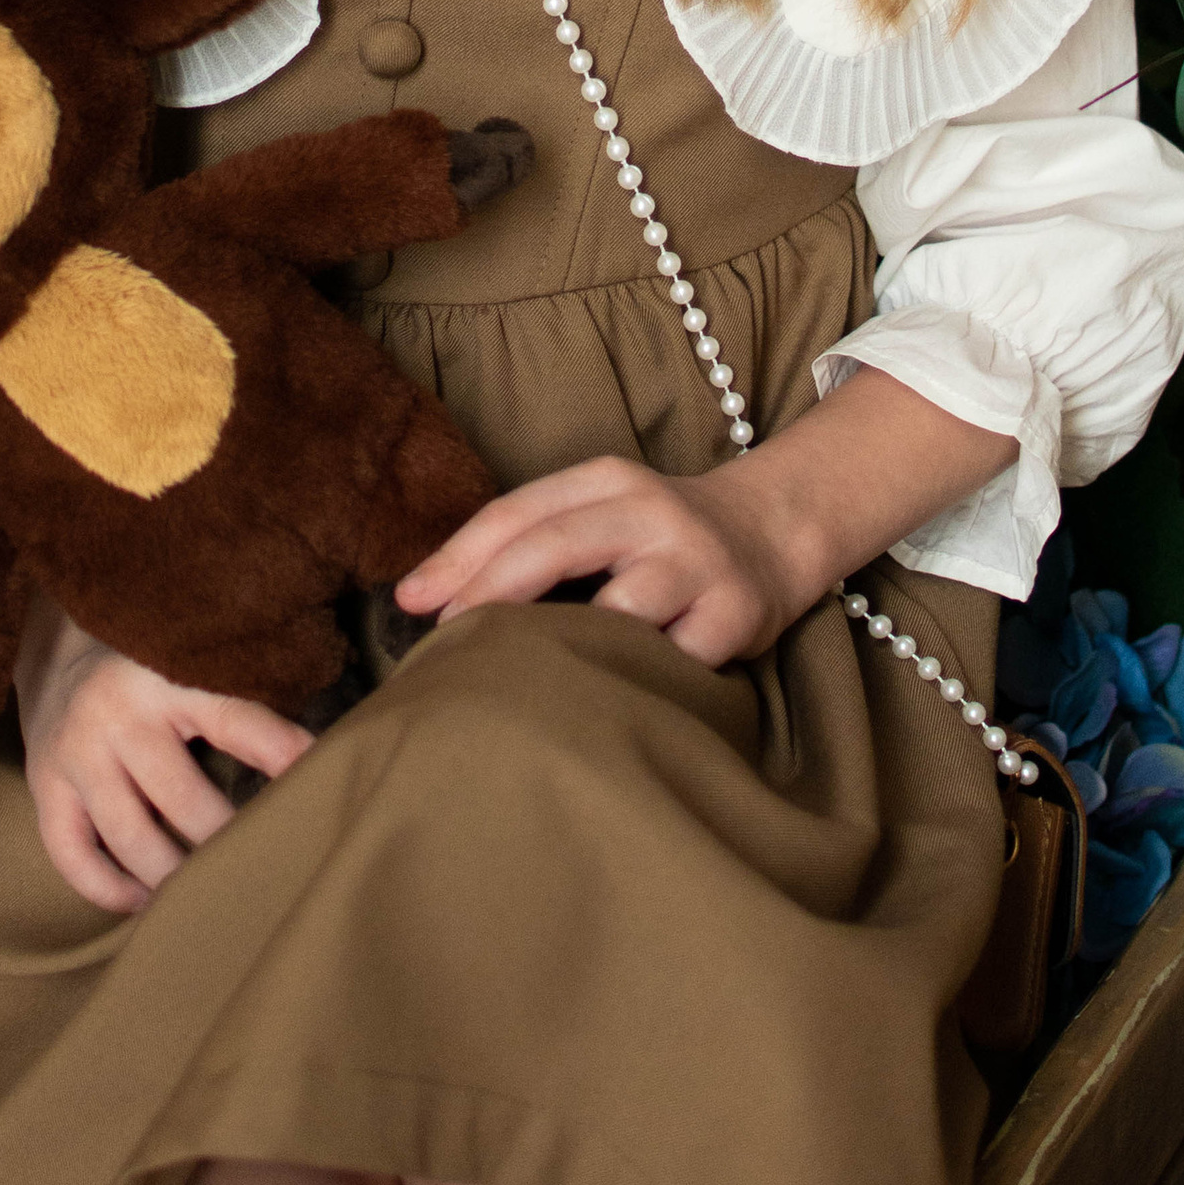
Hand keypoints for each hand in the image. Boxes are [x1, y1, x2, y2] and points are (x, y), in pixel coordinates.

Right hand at [15, 596, 313, 913]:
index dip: (280, 752)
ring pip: (131, 837)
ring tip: (212, 898)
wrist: (56, 653)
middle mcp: (119, 714)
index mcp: (168, 676)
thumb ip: (240, 705)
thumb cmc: (149, 669)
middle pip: (183, 799)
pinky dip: (109, 889)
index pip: (234, 719)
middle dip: (227, 842)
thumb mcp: (192, 666)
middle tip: (266, 872)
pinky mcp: (44, 787)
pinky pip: (73, 855)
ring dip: (174, 878)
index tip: (320, 784)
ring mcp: (76, 754)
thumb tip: (317, 758)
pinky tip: (145, 902)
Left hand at [397, 456, 802, 668]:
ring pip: (617, 612)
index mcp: (607, 480)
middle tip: (444, 643)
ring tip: (524, 686)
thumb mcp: (601, 512)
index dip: (459, 556)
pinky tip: (605, 704)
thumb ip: (533, 540)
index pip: (518, 512)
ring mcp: (697, 563)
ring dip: (567, 651)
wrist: (774, 530)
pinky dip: (635, 685)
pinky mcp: (735, 614)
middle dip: (490, 595)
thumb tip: (428, 596)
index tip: (409, 601)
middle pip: (555, 547)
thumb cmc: (660, 535)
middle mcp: (652, 511)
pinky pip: (671, 663)